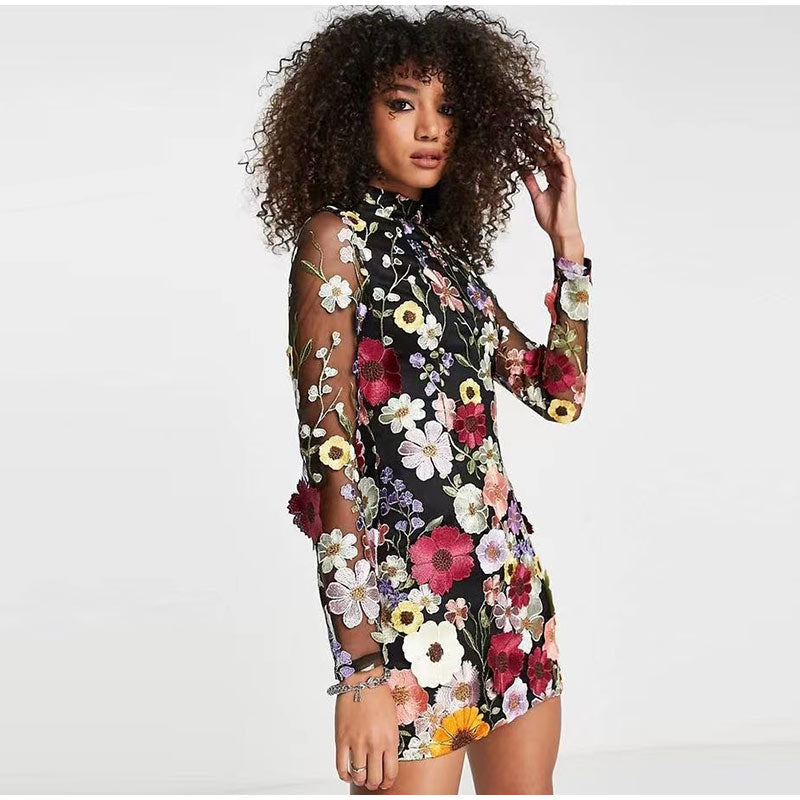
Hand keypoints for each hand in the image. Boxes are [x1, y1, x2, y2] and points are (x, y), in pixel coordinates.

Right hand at [335, 665, 398, 790]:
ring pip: (359, 776)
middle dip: (374, 783)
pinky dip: (344, 774)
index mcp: (390, 739)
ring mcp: (357, 742)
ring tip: (360, 775)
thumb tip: (385, 760)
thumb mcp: (393, 720)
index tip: (385, 781)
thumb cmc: (380, 696)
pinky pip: (341, 766)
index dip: (388, 782)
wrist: (363, 679)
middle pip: (374, 778)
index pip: (390, 773)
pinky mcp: (342, 738)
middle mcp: (374, 744)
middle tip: (372, 780)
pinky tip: (348, 772)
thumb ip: (390, 741)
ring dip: (360, 779)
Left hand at [521, 138, 582, 243]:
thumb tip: (523, 170)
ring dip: (550, 144)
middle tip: (532, 130)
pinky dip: (559, 154)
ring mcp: (565, 179)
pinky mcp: (569, 182)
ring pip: (559, 156)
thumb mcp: (536, 196)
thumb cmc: (550, 217)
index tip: (526, 139)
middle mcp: (559, 177)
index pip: (544, 160)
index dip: (536, 149)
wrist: (559, 231)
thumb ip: (531, 183)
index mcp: (552, 179)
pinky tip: (552, 146)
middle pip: (551, 155)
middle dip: (542, 143)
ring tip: (541, 133)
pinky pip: (565, 165)